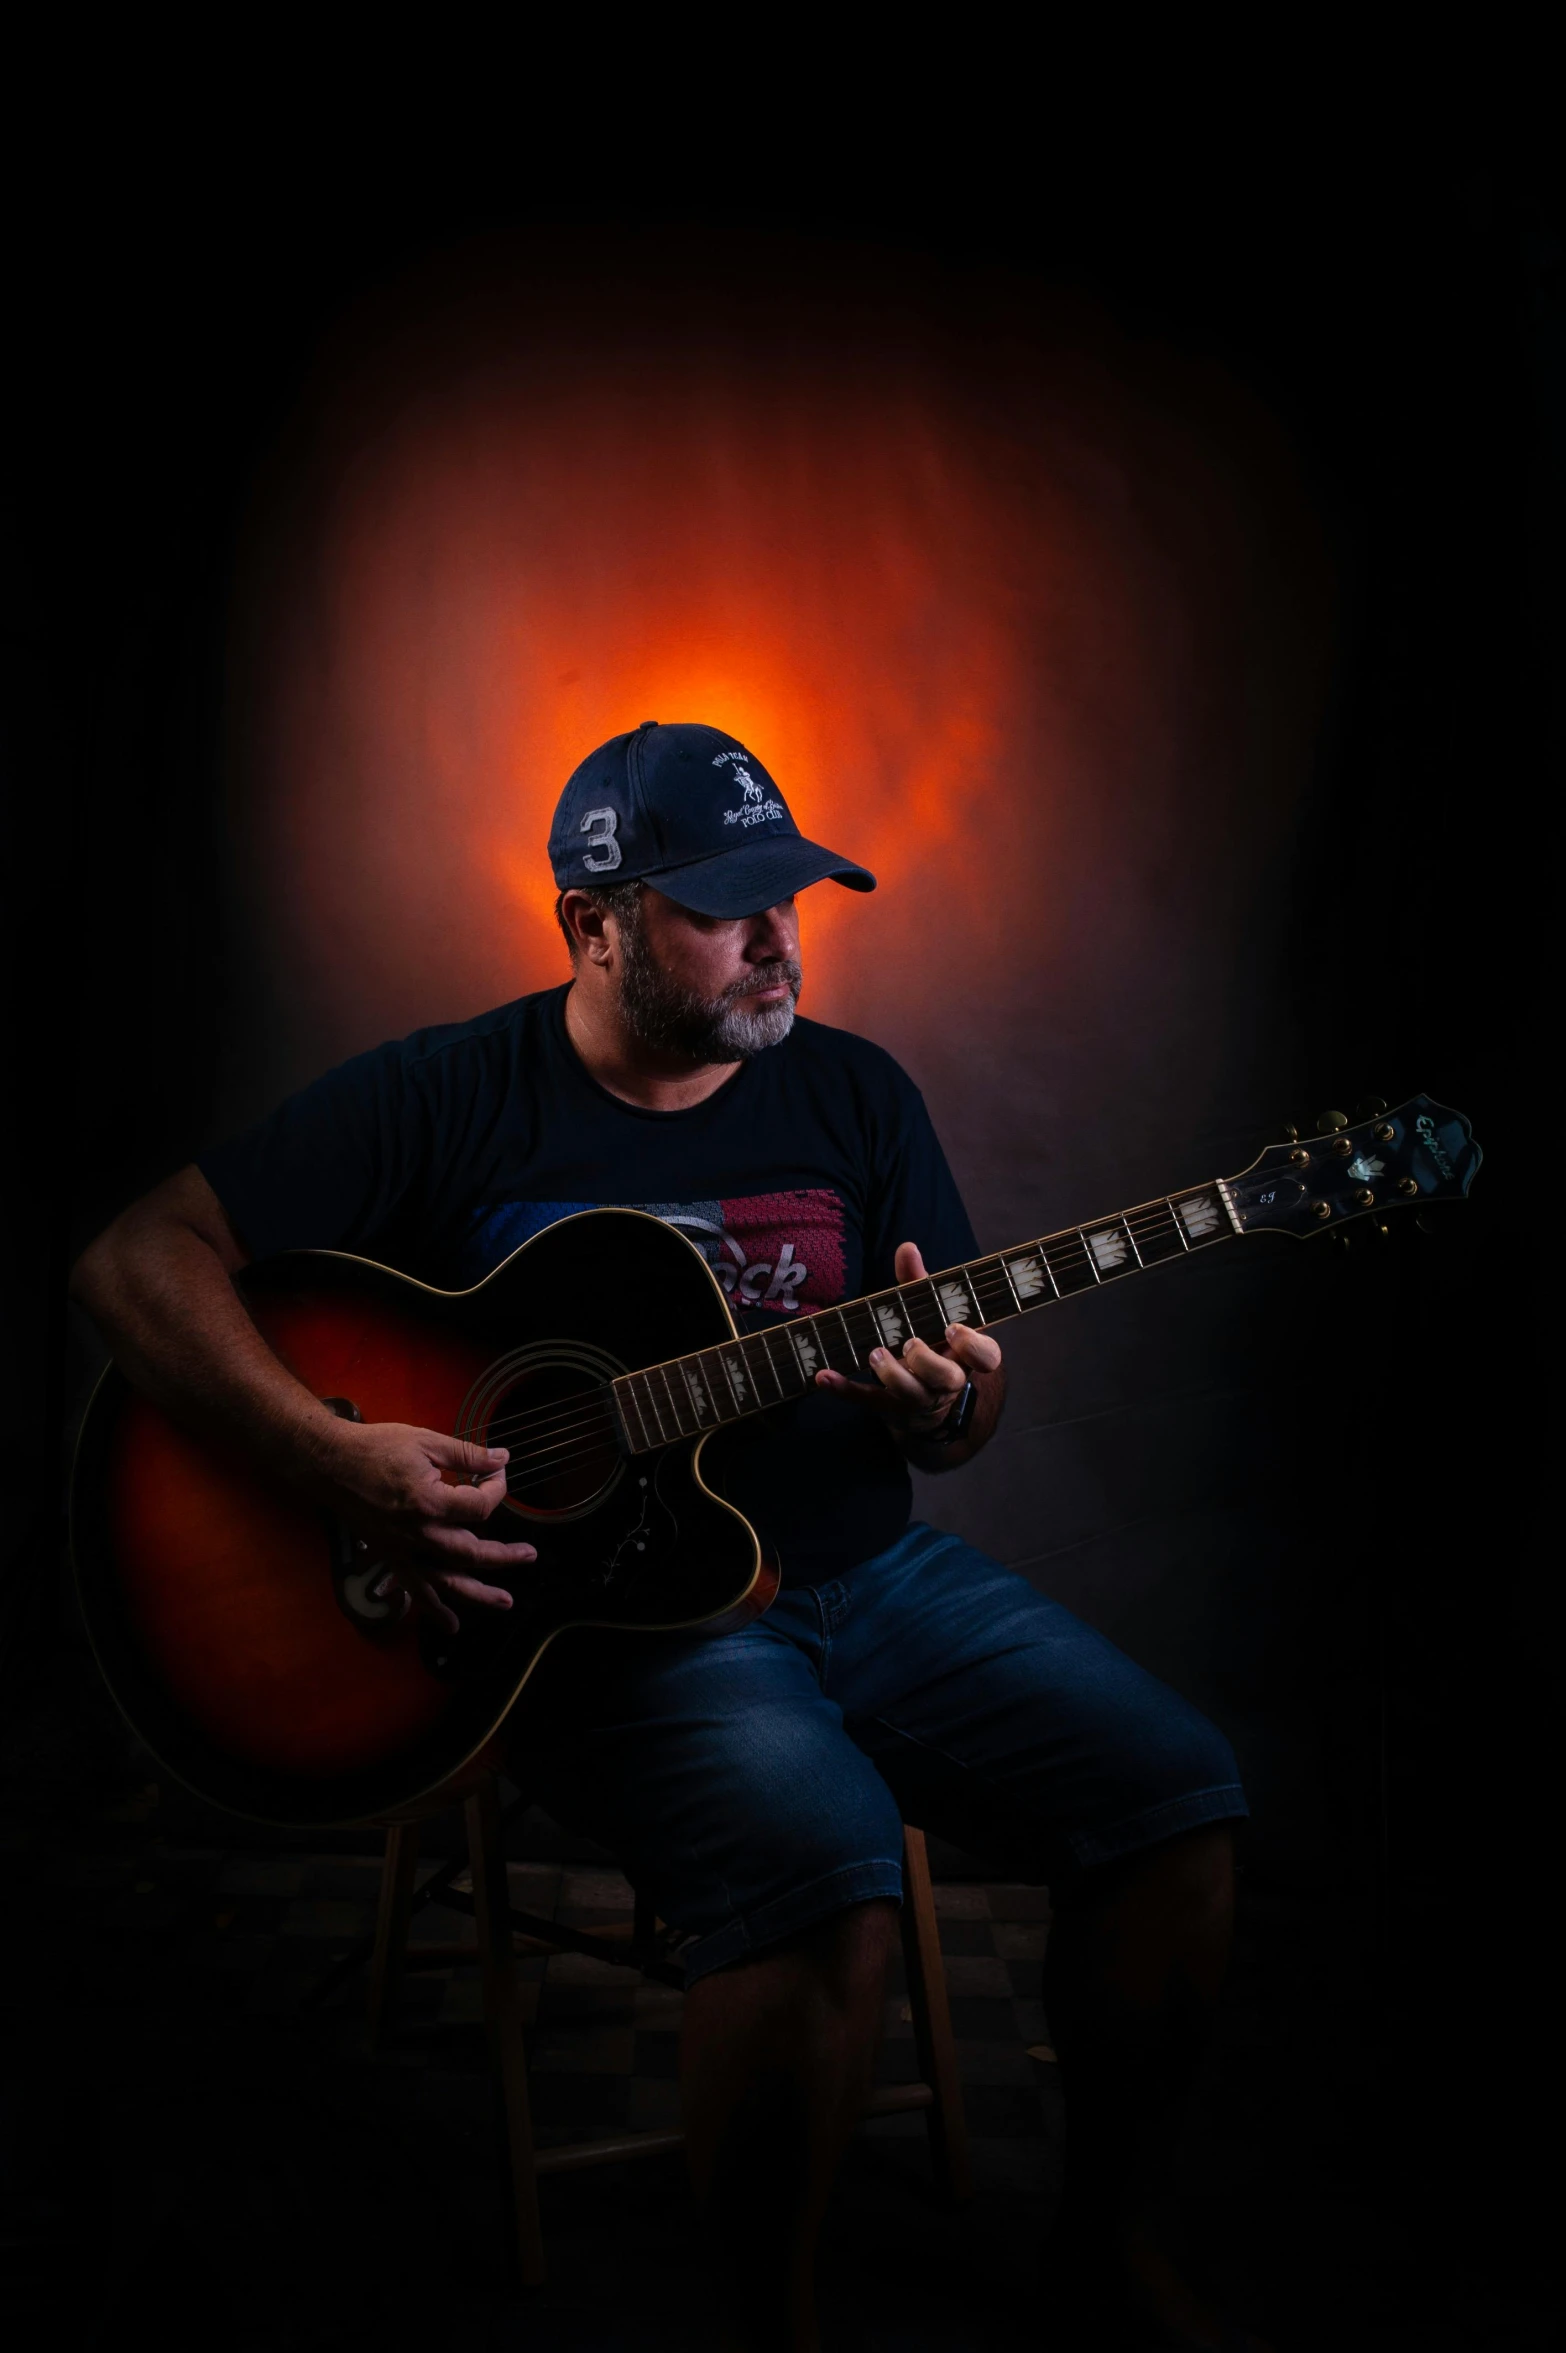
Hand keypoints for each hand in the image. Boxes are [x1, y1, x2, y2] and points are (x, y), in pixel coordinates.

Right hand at [306, 1419, 530, 1633]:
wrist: (330, 1464)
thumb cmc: (376, 1448)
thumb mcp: (426, 1441)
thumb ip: (467, 1455)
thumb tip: (501, 1459)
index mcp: (429, 1502)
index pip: (479, 1507)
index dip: (497, 1488)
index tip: (497, 1471)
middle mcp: (419, 1534)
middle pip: (471, 1552)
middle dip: (504, 1555)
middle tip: (529, 1555)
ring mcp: (403, 1550)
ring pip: (448, 1581)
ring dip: (479, 1594)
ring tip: (505, 1602)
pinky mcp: (391, 1557)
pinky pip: (415, 1590)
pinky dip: (434, 1610)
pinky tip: (451, 1626)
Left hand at [813, 1242, 1002, 1441]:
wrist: (924, 1396)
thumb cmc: (931, 1340)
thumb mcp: (930, 1312)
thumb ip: (920, 1282)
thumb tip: (907, 1247)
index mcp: (964, 1355)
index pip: (986, 1357)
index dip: (973, 1346)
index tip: (953, 1328)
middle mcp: (946, 1380)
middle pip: (946, 1378)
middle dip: (928, 1362)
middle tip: (910, 1344)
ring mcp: (919, 1397)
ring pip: (911, 1394)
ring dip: (892, 1375)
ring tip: (875, 1354)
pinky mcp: (889, 1407)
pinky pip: (867, 1401)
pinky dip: (844, 1390)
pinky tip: (823, 1377)